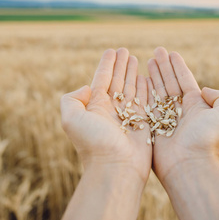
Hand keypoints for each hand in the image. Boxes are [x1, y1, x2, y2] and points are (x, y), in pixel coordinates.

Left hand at [60, 48, 151, 182]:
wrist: (116, 168)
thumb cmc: (94, 144)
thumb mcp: (72, 119)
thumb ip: (72, 99)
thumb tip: (87, 88)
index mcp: (96, 105)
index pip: (103, 78)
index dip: (108, 64)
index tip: (112, 51)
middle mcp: (112, 108)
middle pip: (117, 80)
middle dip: (121, 65)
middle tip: (125, 51)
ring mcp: (128, 114)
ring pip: (131, 87)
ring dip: (133, 73)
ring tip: (136, 59)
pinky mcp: (143, 121)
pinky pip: (145, 99)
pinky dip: (145, 87)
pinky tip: (146, 77)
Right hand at [147, 47, 218, 181]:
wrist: (189, 165)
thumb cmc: (207, 139)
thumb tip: (204, 90)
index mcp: (196, 105)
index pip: (185, 79)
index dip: (178, 66)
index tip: (171, 53)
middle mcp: (180, 109)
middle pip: (170, 82)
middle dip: (164, 66)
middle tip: (157, 51)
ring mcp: (165, 117)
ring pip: (158, 90)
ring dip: (154, 74)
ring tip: (149, 59)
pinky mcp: (152, 125)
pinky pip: (147, 103)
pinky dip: (144, 90)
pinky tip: (140, 78)